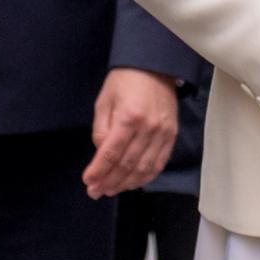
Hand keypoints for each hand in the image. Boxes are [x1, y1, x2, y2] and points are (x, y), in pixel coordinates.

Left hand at [85, 68, 180, 197]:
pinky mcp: (171, 136)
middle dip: (109, 181)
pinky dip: (146, 177)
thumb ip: (101, 130)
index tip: (88, 182)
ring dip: (126, 183)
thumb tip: (101, 155)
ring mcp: (163, 133)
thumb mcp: (104, 101)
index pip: (111, 153)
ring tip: (111, 190)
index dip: (99, 171)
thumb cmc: (124, 81)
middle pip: (127, 164)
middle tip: (96, 192)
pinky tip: (133, 182)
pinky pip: (159, 163)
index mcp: (128, 117)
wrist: (154, 67)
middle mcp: (148, 128)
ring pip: (144, 168)